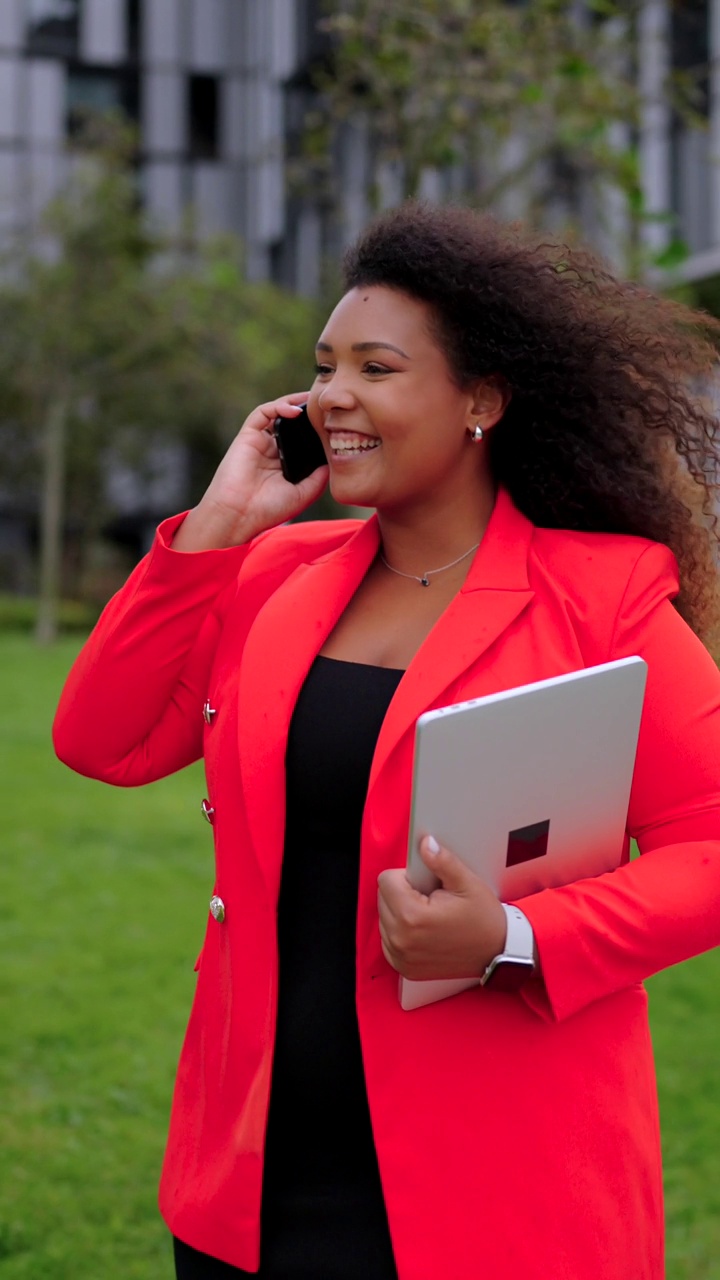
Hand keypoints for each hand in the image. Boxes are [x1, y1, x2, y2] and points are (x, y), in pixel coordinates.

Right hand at [172, 394, 328, 550]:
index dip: (317, 430)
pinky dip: (278, 407)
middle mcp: (272, 451)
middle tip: (327, 406)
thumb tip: (333, 459)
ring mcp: (260, 442)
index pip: (302, 440)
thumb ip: (319, 477)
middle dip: (308, 413)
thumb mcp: (303, 494)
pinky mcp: (247, 436)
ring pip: (277, 413)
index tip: (335, 424)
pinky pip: (262, 413)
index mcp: (285, 464)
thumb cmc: (268, 510)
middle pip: (292, 424)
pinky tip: (295, 411)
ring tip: (313, 401)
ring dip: (295, 403)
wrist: (240, 515)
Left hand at [377, 837, 506, 980]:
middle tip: (431, 899)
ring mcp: (400, 956)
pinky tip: (423, 931)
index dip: (407, 876)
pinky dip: (401, 932)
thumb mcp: (467, 883)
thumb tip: (425, 844)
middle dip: (402, 893)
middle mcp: (401, 939)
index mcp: (412, 916)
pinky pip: (388, 939)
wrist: (497, 954)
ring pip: (384, 918)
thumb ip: (442, 861)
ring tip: (429, 916)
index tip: (427, 884)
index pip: (386, 880)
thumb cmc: (484, 920)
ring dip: (400, 912)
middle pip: (383, 898)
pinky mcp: (403, 967)